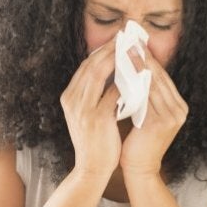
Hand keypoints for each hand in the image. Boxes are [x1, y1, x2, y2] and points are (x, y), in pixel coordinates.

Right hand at [60, 36, 121, 177]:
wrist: (91, 168)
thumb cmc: (94, 140)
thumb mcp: (86, 114)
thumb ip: (92, 94)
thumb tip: (111, 70)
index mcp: (68, 97)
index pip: (84, 67)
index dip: (100, 52)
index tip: (116, 41)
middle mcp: (72, 100)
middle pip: (91, 65)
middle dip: (109, 49)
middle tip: (126, 38)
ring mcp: (83, 109)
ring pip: (99, 74)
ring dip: (116, 59)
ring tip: (131, 50)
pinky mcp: (97, 118)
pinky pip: (113, 93)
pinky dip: (125, 82)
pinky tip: (137, 75)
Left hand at [120, 46, 188, 176]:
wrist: (139, 168)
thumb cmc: (137, 140)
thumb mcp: (143, 112)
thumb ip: (143, 93)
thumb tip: (130, 65)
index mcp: (177, 105)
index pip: (160, 75)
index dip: (146, 57)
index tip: (132, 42)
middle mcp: (180, 109)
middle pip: (159, 76)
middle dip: (142, 56)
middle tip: (127, 40)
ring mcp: (173, 115)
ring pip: (152, 83)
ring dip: (137, 65)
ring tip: (123, 51)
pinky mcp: (163, 122)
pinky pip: (146, 96)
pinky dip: (134, 82)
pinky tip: (122, 72)